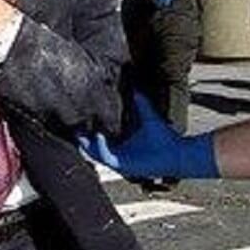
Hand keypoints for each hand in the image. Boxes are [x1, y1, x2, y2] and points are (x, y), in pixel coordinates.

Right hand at [77, 93, 218, 178]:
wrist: (177, 153)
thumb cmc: (164, 137)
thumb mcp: (147, 113)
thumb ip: (139, 100)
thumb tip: (134, 83)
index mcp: (121, 142)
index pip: (99, 135)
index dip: (89, 126)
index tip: (81, 114)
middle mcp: (117, 151)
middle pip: (92, 145)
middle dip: (82, 136)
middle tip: (73, 124)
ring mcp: (118, 160)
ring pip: (94, 152)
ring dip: (86, 142)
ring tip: (79, 130)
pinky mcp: (122, 165)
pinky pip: (105, 157)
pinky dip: (99, 147)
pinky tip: (98, 135)